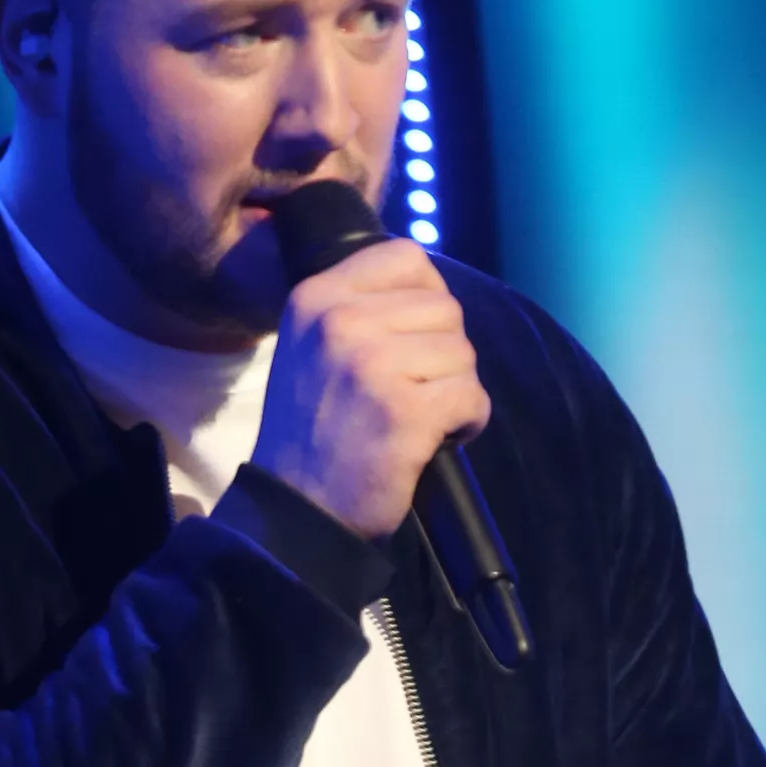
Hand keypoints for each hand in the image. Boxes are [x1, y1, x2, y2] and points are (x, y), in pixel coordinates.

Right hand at [252, 236, 488, 537]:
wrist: (295, 509)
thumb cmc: (311, 431)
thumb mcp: (311, 347)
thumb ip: (359, 308)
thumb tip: (429, 289)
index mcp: (316, 297)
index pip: (406, 257)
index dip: (428, 295)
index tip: (417, 336)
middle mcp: (339, 321)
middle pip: (444, 308)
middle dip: (444, 352)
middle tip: (416, 390)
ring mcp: (371, 365)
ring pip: (462, 353)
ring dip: (456, 389)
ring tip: (421, 417)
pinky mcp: (403, 411)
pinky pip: (470, 396)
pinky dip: (467, 421)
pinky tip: (436, 439)